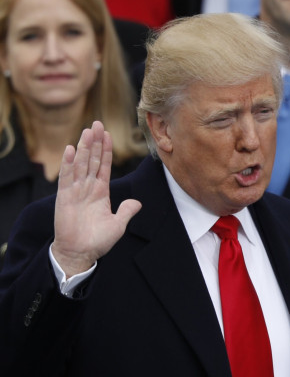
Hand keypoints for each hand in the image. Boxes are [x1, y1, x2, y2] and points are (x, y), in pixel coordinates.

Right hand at [51, 121, 141, 276]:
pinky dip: (69, 164)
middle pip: (92, 160)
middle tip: (98, 123)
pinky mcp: (65, 197)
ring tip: (88, 130)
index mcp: (101, 192)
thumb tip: (137, 202)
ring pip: (81, 164)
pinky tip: (71, 149)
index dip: (106, 150)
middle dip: (95, 142)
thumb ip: (127, 211)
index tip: (108, 134)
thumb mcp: (118, 225)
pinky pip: (67, 177)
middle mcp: (88, 188)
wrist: (80, 253)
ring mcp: (76, 191)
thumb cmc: (98, 241)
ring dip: (84, 147)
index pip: (104, 166)